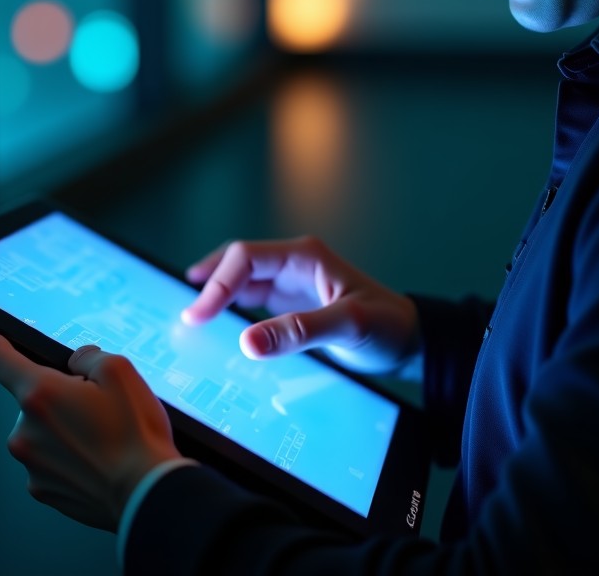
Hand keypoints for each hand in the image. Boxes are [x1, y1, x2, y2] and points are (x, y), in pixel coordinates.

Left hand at [0, 334, 180, 530]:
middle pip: (33, 400)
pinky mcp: (41, 489)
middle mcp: (25, 431)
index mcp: (40, 394)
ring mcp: (31, 464)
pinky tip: (96, 459)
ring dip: (64, 429)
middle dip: (59, 398)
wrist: (145, 493)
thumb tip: (77, 364)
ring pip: (43, 432)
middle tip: (95, 409)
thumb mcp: (120, 370)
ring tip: (103, 438)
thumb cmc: (134, 434)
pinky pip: (49, 461)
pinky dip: (68, 457)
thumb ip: (88, 357)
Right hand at [180, 235, 420, 373]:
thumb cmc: (388, 326)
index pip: (247, 257)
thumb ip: (299, 332)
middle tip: (187, 316)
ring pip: (242, 281)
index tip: (198, 314)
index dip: (218, 282)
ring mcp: (292, 284)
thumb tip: (248, 341)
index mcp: (304, 257)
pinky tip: (218, 326)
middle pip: (238, 264)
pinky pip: (253, 302)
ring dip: (217, 295)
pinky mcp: (292, 305)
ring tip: (193, 319)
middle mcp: (294, 265)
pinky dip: (232, 311)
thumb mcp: (348, 326)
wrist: (411, 342)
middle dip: (209, 284)